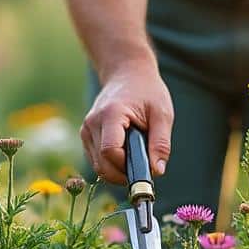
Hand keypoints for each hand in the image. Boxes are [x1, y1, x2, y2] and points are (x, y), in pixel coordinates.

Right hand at [80, 60, 172, 183]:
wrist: (127, 74)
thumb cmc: (147, 92)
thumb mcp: (162, 114)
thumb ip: (161, 143)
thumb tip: (157, 172)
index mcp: (111, 114)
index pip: (111, 152)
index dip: (128, 166)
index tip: (147, 167)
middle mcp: (92, 123)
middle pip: (102, 164)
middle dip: (124, 174)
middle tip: (145, 168)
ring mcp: (86, 130)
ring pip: (98, 166)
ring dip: (118, 171)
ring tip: (137, 156)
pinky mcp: (86, 136)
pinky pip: (97, 161)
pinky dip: (112, 165)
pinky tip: (127, 154)